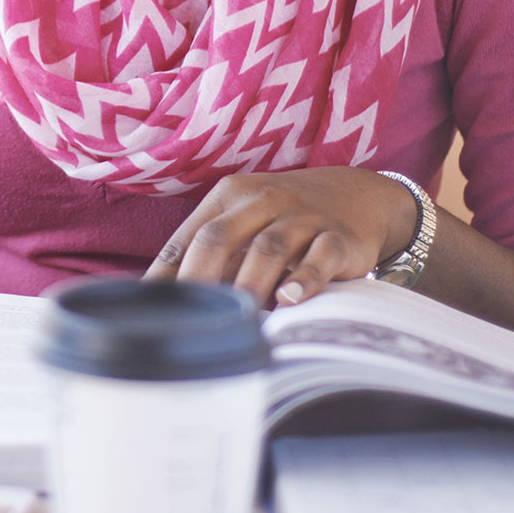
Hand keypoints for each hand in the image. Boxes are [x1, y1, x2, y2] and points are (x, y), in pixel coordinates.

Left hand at [145, 167, 419, 308]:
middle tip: (190, 317)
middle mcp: (262, 201)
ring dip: (248, 283)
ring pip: (267, 248)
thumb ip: (210, 251)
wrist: (357, 195)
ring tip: (236, 317)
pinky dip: (305, 279)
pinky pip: (320, 257)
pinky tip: (289, 300)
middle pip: (221, 236)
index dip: (171, 269)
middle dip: (200, 276)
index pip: (192, 234)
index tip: (156, 306)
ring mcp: (301, 218)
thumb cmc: (284, 217)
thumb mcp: (244, 221)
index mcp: (230, 196)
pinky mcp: (338, 238)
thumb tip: (164, 293)